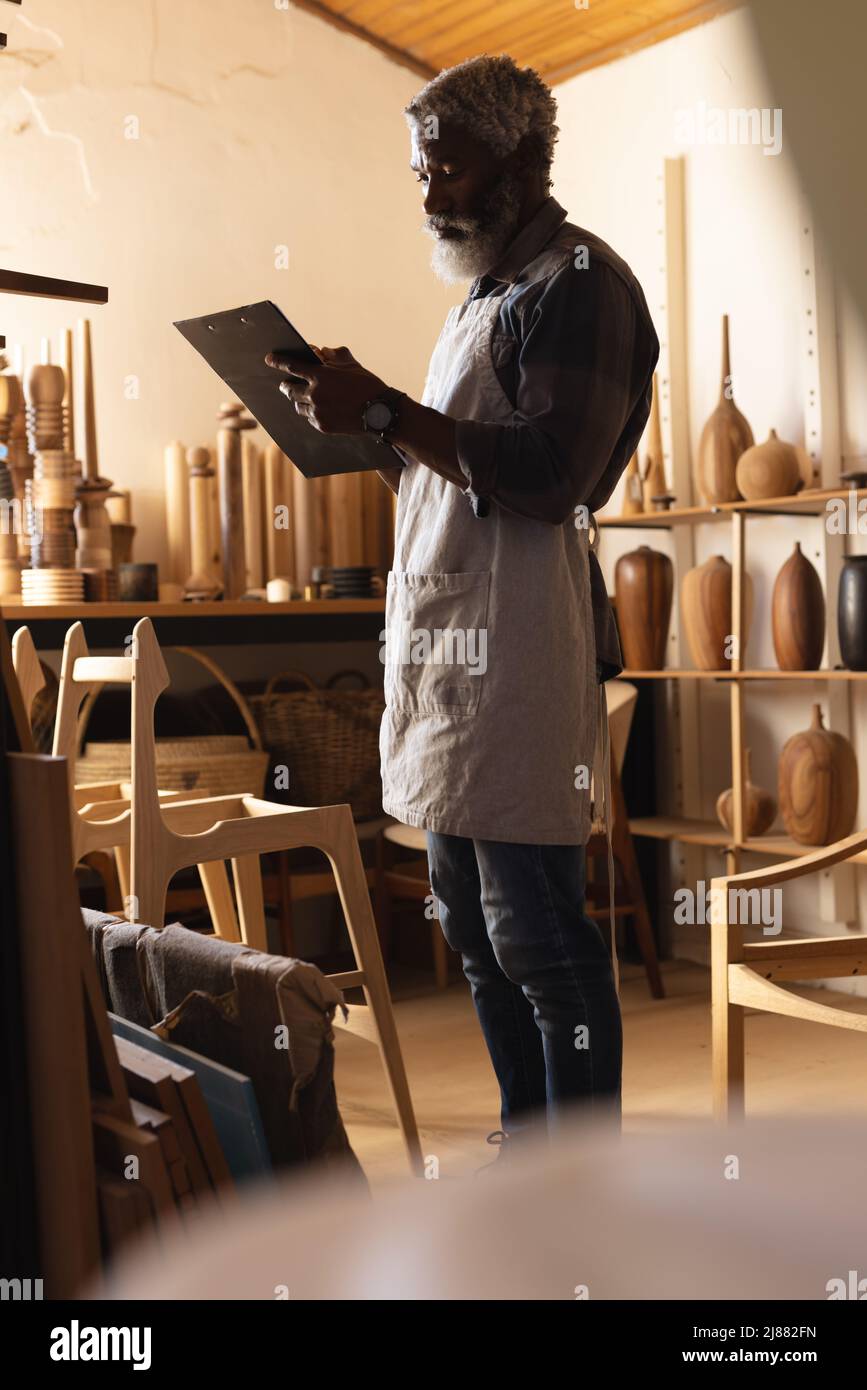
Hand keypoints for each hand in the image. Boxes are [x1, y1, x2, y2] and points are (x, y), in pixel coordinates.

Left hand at [264, 344, 388, 434]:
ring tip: (306, 398)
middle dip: (287, 385)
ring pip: (297, 405)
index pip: (292, 366)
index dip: (278, 361)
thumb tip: (322, 351)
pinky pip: (309, 418)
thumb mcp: (352, 365)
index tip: (269, 359)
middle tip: (287, 384)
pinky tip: (319, 410)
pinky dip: (311, 413)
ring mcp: (317, 412)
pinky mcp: (322, 426)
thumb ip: (334, 356)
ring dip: (299, 400)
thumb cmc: (368, 386)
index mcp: (321, 375)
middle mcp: (315, 394)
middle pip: (289, 389)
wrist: (381, 413)